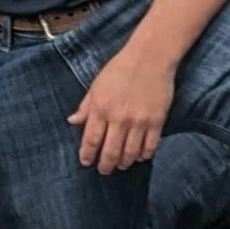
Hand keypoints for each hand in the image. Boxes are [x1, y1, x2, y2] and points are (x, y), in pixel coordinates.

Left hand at [69, 46, 176, 174]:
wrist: (150, 57)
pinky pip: (150, 147)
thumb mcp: (97, 85)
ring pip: (130, 153)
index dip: (87, 154)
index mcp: (101, 108)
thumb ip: (85, 106)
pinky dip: (144, 155)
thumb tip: (72, 121)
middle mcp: (119, 118)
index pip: (91, 140)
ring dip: (124, 163)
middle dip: (105, 165)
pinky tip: (140, 156)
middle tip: (104, 170)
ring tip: (121, 164)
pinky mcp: (157, 121)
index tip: (86, 162)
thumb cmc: (120, 69)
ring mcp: (139, 121)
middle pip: (110, 152)